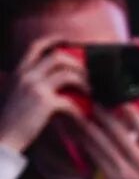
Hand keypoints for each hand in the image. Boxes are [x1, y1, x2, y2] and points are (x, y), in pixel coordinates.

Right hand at [0, 35, 87, 153]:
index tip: (69, 40)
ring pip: (68, 74)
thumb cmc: (12, 120)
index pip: (36, 46)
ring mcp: (35, 88)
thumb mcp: (16, 94)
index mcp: (18, 72)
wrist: (2, 139)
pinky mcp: (45, 103)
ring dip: (83, 82)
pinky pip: (70, 100)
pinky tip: (83, 114)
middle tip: (88, 72)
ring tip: (90, 91)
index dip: (54, 39)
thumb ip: (32, 82)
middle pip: (58, 57)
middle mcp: (26, 76)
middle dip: (77, 63)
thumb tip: (58, 78)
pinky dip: (79, 108)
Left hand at [73, 104, 138, 178]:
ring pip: (104, 144)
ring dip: (90, 128)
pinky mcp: (112, 177)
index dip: (130, 111)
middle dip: (105, 116)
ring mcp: (126, 169)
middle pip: (120, 133)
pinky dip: (86, 144)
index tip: (118, 97)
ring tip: (80, 115)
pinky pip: (96, 156)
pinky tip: (79, 135)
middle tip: (93, 102)